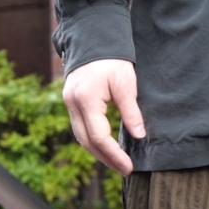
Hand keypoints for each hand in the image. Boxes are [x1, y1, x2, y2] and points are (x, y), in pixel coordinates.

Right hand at [62, 59, 144, 174]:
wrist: (93, 38)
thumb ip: (131, 111)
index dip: (114, 155)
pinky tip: (106, 148)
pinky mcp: (71, 101)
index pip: (99, 137)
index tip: (129, 166)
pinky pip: (80, 128)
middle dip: (106, 159)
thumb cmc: (112, 59)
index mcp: (86, 100)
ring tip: (117, 163)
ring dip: (99, 153)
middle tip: (125, 170)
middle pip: (87, 142)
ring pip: (81, 137)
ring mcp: (69, 103)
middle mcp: (72, 104)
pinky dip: (93, 141)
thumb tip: (139, 136)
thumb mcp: (126, 83)